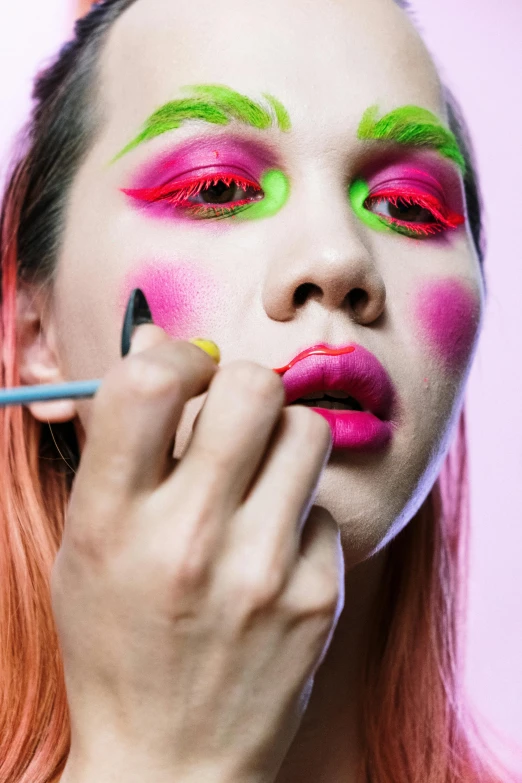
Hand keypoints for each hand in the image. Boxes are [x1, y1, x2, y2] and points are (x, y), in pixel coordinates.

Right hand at [53, 325, 343, 782]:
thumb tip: (157, 340)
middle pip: (253, 388)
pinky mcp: (317, 597)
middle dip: (245, 385)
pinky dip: (298, 515)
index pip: (150, 382)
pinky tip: (271, 556)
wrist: (170, 760)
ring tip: (256, 482)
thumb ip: (121, 440)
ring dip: (281, 440)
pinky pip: (323, 505)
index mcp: (110, 520)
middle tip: (235, 416)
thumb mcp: (87, 542)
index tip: (188, 372)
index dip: (176, 355)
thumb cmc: (118, 642)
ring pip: (306, 431)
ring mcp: (262, 571)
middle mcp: (187, 540)